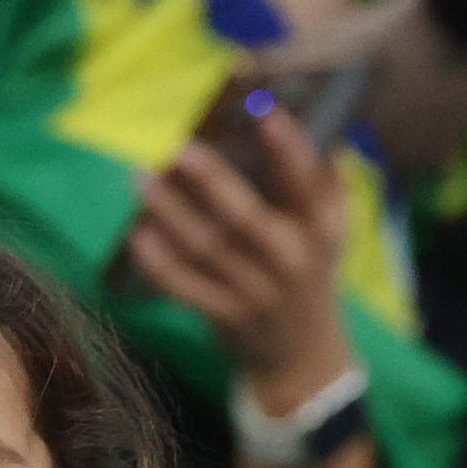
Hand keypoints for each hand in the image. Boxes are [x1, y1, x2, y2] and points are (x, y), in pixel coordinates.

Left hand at [124, 107, 353, 404]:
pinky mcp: (226, 317)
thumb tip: (303, 122)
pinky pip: (186, 287)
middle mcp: (292, 260)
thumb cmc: (308, 269)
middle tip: (180, 149)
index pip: (307, 183)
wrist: (302, 354)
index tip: (265, 113)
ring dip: (172, 212)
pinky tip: (137, 235)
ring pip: (208, 249)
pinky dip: (160, 263)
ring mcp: (257, 292)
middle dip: (213, 181)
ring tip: (143, 178)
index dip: (288, 149)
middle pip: (247, 217)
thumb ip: (320, 182)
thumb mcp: (329, 231)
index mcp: (322, 230)